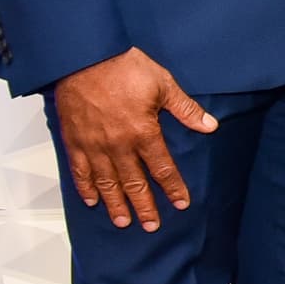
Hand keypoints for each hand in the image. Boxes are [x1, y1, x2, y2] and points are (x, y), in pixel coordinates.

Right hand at [52, 48, 218, 230]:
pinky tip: (92, 200)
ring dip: (116, 204)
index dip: (172, 188)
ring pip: (107, 183)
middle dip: (144, 206)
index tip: (181, 204)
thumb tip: (210, 126)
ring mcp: (94, 145)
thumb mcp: (164, 84)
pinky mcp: (74, 141)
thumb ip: (185, 110)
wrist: (86, 57)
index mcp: (143, 132)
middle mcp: (118, 145)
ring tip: (124, 221)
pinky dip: (86, 188)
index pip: (162, 168)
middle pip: (134, 182)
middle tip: (152, 226)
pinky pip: (80, 171)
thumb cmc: (125, 67)